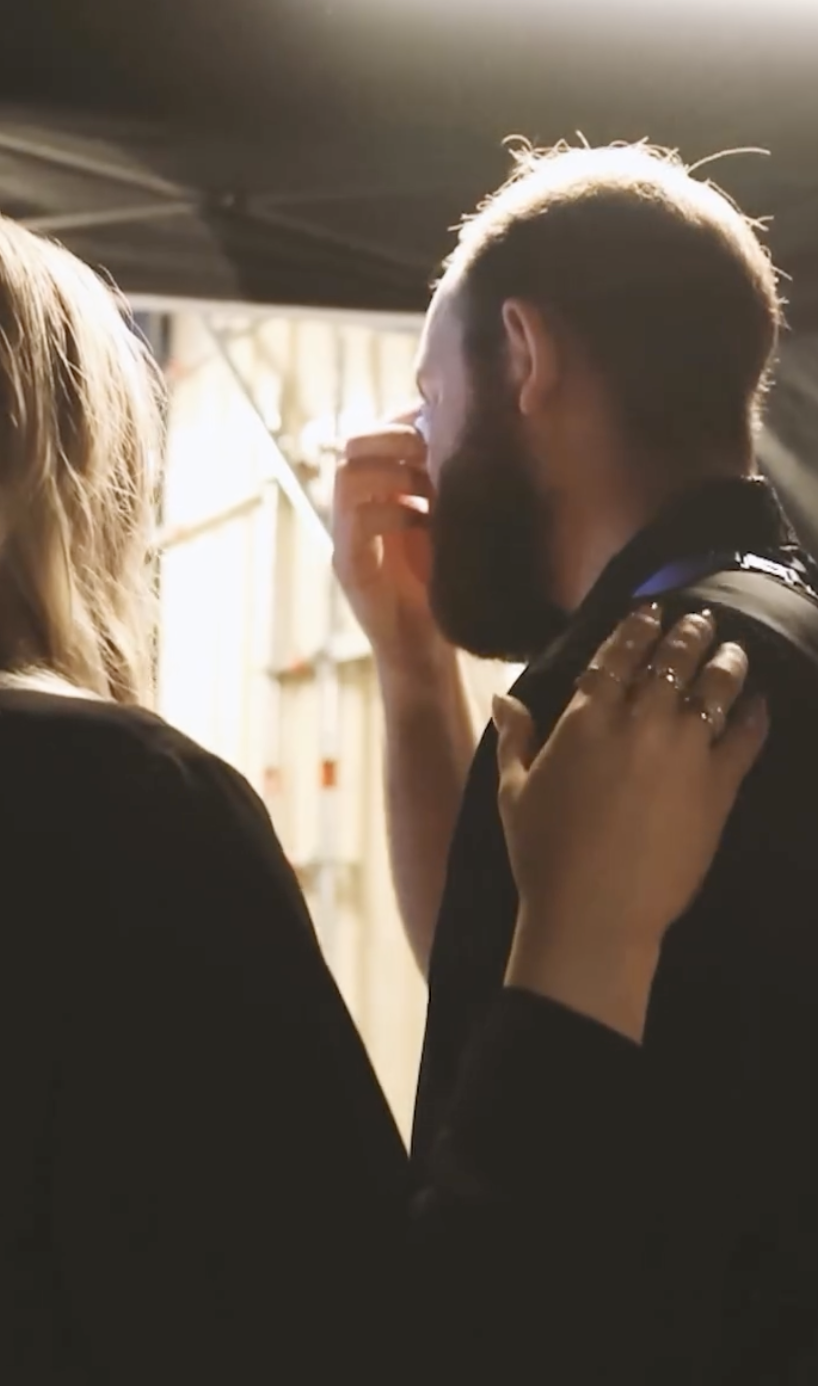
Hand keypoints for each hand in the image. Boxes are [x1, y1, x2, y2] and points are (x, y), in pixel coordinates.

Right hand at [332, 416, 444, 677]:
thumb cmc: (442, 583)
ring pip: (347, 476)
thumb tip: (477, 435)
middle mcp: (354, 509)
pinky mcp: (350, 568)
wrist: (426, 649)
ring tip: (427, 482)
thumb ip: (447, 484)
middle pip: (352, 445)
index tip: (441, 421)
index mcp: (376, 493)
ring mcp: (346, 538)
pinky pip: (357, 523)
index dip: (401, 419)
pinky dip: (392, 513)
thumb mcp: (448, 523)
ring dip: (392, 471)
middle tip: (430, 447)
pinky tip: (422, 520)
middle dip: (393, 436)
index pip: (373, 433)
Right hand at [495, 606, 768, 1039]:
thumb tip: (504, 698)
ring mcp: (683, 749)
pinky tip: (759, 701)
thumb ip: (514, 738)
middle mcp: (639, 720)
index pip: (618, 652)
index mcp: (586, 717)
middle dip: (688, 632)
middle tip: (700, 620)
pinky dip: (755, 712)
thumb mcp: (514, 791)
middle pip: (672, 658)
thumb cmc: (544, 854)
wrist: (594, 912)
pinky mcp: (717, 785)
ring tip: (733, 650)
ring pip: (714, 685)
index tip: (651, 611)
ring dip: (725, 660)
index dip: (637, 626)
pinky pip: (745, 736)